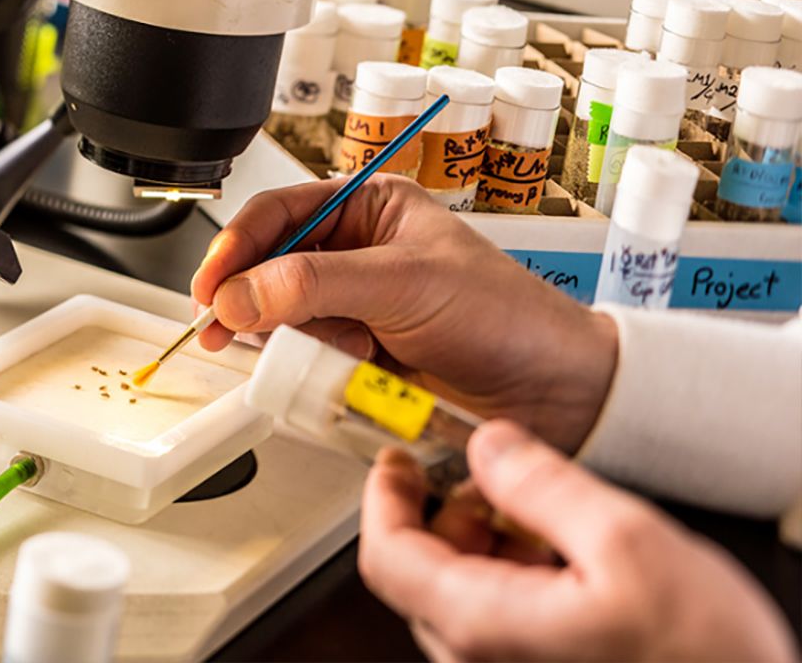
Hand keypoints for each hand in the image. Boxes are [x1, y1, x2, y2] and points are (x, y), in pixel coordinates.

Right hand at [192, 175, 616, 452]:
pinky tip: (332, 366)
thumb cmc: (506, 317)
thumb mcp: (404, 283)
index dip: (237, 246)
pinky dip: (304, 362)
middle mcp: (358, 251)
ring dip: (281, 333)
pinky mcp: (358, 352)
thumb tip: (240, 293)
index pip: (280, 213)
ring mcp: (356, 304)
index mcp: (371, 207)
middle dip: (246, 295)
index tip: (211, 285)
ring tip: (302, 348)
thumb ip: (314, 285)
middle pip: (269, 264)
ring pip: (282, 312)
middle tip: (222, 326)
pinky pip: (305, 352)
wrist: (554, 393)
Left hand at [360, 420, 796, 661]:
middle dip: (445, 511)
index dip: (382, 497)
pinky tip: (564, 552)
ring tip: (542, 510)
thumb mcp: (628, 543)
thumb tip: (489, 446)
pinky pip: (500, 613)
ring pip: (462, 589)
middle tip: (487, 474)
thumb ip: (545, 486)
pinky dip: (515, 569)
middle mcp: (480, 657)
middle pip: (422, 569)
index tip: (394, 458)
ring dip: (485, 538)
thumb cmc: (705, 659)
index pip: (386, 555)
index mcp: (482, 623)